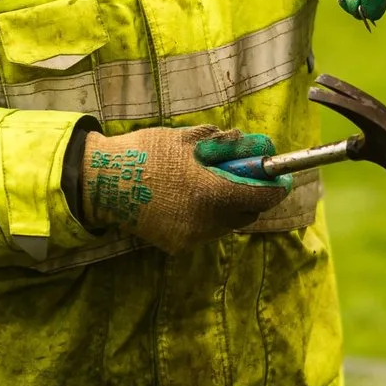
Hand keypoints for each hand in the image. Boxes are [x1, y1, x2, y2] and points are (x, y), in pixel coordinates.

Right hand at [77, 125, 290, 251]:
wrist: (103, 182)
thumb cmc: (147, 152)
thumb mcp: (190, 139)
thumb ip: (230, 145)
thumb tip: (263, 148)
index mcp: (211, 193)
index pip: (262, 197)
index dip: (276, 186)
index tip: (281, 177)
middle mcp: (205, 222)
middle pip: (248, 214)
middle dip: (252, 195)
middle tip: (244, 176)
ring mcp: (191, 237)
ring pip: (228, 224)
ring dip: (229, 206)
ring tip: (210, 184)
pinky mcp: (177, 245)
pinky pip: (206, 231)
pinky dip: (208, 216)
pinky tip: (189, 198)